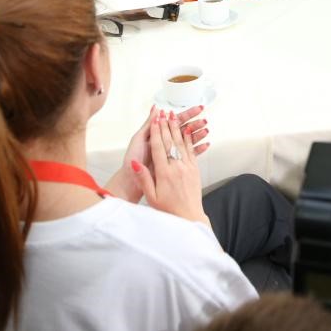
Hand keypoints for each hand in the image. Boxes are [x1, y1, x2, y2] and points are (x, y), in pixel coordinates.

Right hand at [131, 109, 208, 224]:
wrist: (189, 217)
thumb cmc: (168, 209)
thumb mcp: (151, 196)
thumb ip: (144, 178)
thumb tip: (135, 163)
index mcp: (164, 173)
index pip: (159, 148)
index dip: (157, 132)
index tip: (155, 120)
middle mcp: (177, 167)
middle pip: (171, 142)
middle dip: (166, 126)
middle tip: (164, 113)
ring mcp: (188, 167)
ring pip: (182, 143)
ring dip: (177, 128)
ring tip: (174, 116)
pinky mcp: (195, 170)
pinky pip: (191, 150)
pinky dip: (188, 139)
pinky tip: (187, 131)